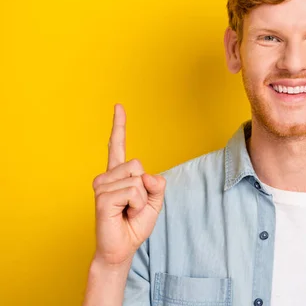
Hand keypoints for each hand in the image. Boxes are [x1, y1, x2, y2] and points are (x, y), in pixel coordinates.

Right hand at [91, 104, 165, 266]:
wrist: (122, 248)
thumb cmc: (135, 224)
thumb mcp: (155, 202)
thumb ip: (156, 184)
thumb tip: (145, 175)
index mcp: (119, 175)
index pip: (117, 146)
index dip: (119, 126)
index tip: (118, 106)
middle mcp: (107, 177)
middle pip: (138, 165)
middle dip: (145, 188)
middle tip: (133, 206)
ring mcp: (102, 186)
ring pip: (137, 180)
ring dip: (141, 200)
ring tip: (127, 211)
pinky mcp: (102, 197)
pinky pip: (133, 191)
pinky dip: (136, 205)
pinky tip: (124, 213)